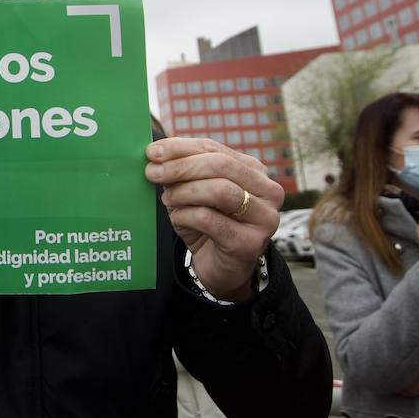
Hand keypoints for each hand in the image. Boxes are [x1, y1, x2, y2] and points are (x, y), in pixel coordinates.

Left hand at [147, 138, 283, 302]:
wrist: (222, 269)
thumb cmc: (207, 225)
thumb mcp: (193, 193)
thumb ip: (182, 171)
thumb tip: (155, 153)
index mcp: (253, 171)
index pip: (214, 148)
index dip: (181, 148)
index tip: (151, 152)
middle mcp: (267, 191)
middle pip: (220, 165)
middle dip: (181, 167)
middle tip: (152, 173)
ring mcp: (263, 218)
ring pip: (220, 190)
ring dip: (184, 192)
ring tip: (167, 199)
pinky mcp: (250, 243)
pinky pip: (209, 219)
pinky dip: (186, 215)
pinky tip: (177, 219)